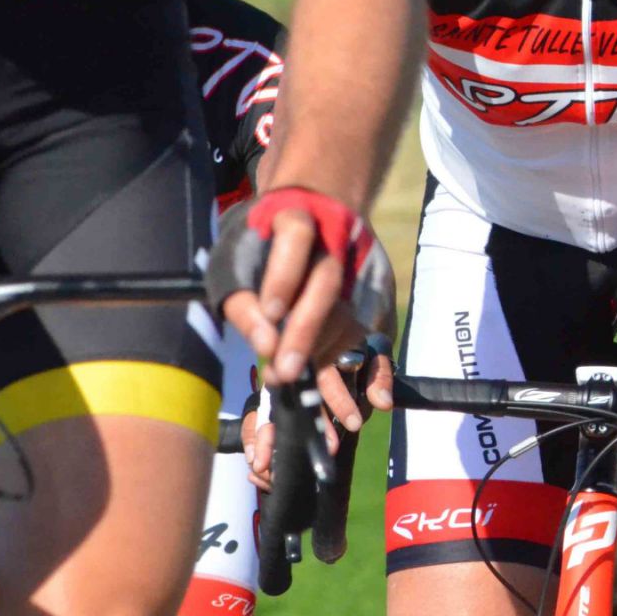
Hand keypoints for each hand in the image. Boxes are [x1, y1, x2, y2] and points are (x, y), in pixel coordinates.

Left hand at [208, 189, 396, 427]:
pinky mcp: (375, 304)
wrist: (312, 216)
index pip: (297, 235)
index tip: (271, 312)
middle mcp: (336, 243)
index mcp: (297, 217)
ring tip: (310, 394)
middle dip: (305, 331)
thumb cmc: (260, 249)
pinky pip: (379, 339)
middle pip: (326, 284)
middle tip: (284, 372)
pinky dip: (380, 371)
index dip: (284, 274)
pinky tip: (378, 400)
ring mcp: (360, 275)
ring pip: (349, 316)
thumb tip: (266, 345)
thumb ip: (244, 303)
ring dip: (330, 356)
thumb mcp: (236, 264)